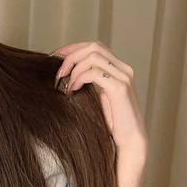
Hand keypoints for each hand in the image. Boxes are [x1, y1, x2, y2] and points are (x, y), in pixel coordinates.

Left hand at [52, 41, 147, 160]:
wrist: (129, 140)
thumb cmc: (113, 122)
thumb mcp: (98, 96)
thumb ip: (89, 81)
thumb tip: (66, 72)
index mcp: (119, 69)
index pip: (96, 47)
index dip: (74, 48)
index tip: (56, 56)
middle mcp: (124, 69)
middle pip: (94, 47)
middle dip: (71, 56)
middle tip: (59, 73)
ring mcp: (123, 77)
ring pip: (93, 56)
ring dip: (74, 68)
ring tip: (66, 84)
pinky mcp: (119, 88)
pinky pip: (95, 72)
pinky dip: (80, 78)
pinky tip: (73, 89)